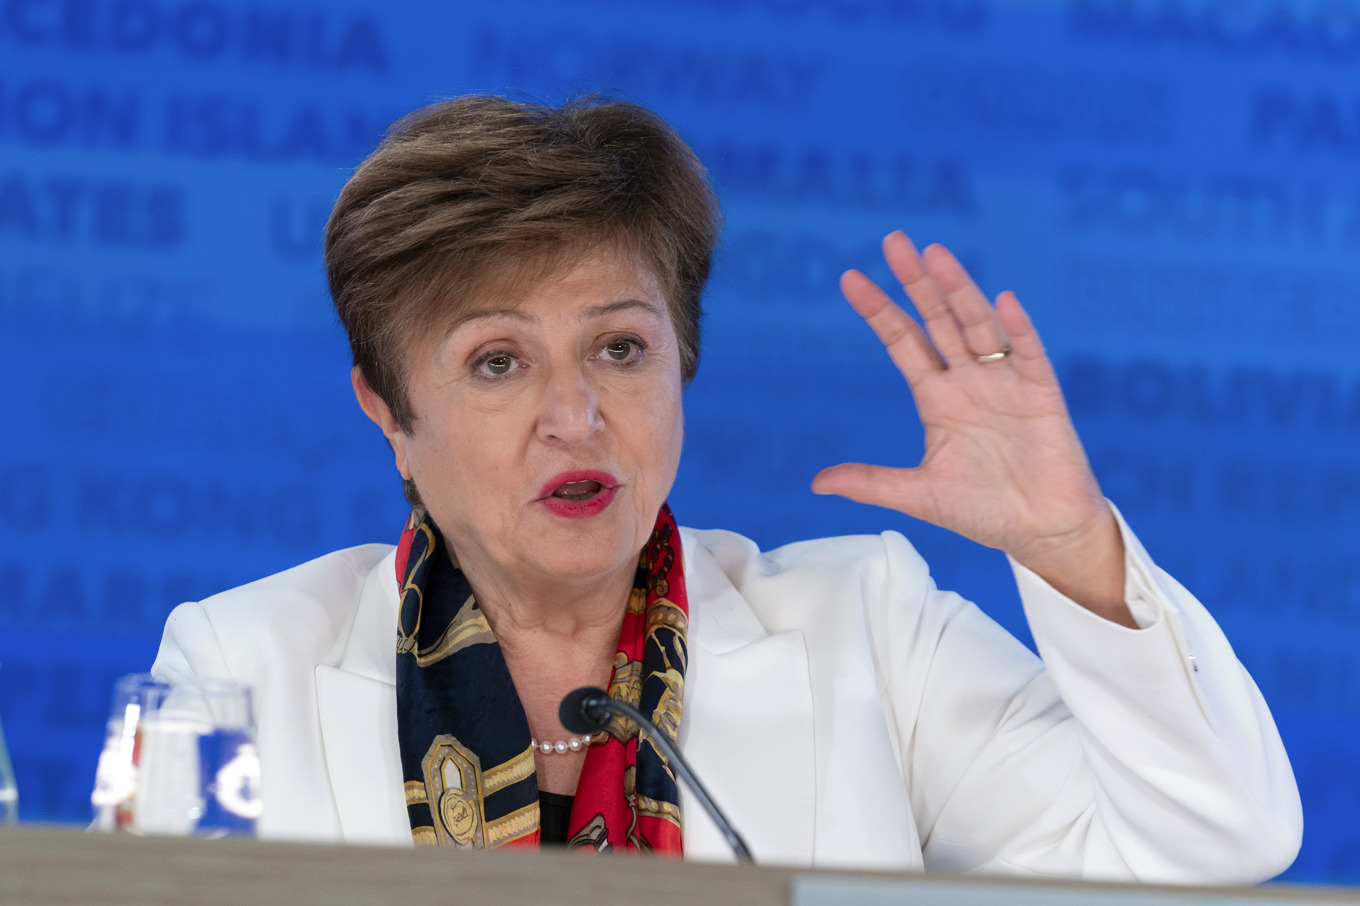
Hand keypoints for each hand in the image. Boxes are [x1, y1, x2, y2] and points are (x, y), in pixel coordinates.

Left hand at [811, 232, 1131, 624]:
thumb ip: (871, 482)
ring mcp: (1006, 383)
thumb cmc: (984, 512)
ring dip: (959, 290)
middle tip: (894, 241)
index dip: (879, 311)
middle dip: (916, 282)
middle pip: (938, 319)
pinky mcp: (1042, 395)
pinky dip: (1017, 328)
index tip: (850, 279)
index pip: (903, 342)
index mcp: (938, 398)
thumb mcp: (919, 494)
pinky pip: (1028, 354)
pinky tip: (1002, 301)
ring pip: (978, 325)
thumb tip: (818, 482)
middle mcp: (969, 380)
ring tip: (936, 255)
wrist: (1043, 533)